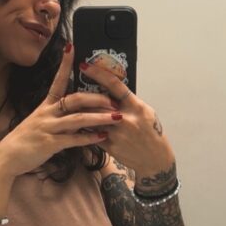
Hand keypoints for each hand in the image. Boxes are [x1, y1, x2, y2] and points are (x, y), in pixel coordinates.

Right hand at [0, 44, 119, 177]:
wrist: (6, 158)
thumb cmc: (24, 141)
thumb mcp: (39, 123)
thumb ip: (57, 116)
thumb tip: (76, 112)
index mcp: (45, 106)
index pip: (57, 80)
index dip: (65, 64)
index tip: (72, 46)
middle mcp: (47, 113)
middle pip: (75, 99)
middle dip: (97, 98)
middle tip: (115, 100)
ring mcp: (48, 128)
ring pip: (78, 119)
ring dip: (99, 118)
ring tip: (117, 118)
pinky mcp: (49, 143)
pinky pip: (73, 139)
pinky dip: (89, 138)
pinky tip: (102, 137)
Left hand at [76, 59, 176, 182]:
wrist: (154, 159)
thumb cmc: (151, 132)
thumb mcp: (146, 112)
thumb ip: (129, 102)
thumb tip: (112, 90)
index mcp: (136, 106)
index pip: (114, 84)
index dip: (97, 73)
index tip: (84, 65)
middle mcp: (125, 118)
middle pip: (97, 102)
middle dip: (83, 96)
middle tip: (71, 87)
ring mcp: (117, 133)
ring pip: (92, 118)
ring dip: (82, 112)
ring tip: (71, 107)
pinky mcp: (110, 146)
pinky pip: (92, 133)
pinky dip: (85, 128)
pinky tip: (78, 125)